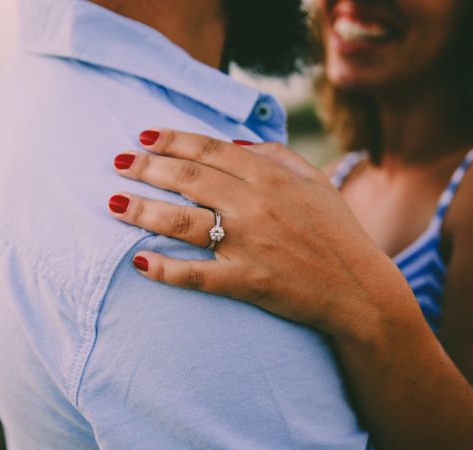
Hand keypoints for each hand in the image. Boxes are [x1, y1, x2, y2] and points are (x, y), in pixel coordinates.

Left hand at [108, 129, 416, 339]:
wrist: (360, 290)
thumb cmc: (338, 232)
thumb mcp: (316, 182)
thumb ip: (277, 156)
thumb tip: (235, 143)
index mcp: (271, 178)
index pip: (210, 151)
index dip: (173, 140)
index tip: (143, 136)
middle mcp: (255, 206)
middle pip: (188, 180)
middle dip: (147, 168)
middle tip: (117, 163)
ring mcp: (249, 245)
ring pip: (183, 222)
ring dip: (143, 210)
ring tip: (113, 203)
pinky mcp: (247, 283)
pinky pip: (197, 276)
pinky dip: (166, 270)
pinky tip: (139, 262)